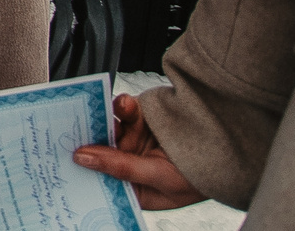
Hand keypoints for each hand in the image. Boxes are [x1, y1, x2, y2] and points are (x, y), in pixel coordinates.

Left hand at [74, 94, 204, 210]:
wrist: (229, 146)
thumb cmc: (202, 177)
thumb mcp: (161, 178)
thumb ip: (122, 167)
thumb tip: (84, 159)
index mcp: (134, 188)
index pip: (102, 181)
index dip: (84, 171)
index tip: (65, 160)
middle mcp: (131, 163)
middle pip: (100, 151)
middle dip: (87, 142)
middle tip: (70, 132)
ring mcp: (135, 139)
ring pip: (109, 127)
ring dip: (105, 121)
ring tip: (102, 117)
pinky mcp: (142, 118)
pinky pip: (124, 110)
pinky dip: (122, 106)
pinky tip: (125, 105)